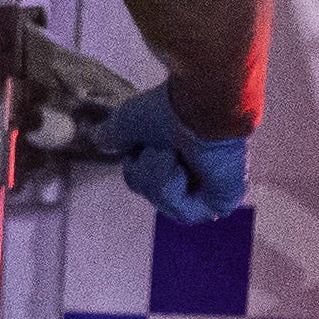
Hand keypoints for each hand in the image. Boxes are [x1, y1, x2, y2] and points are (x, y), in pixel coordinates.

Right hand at [94, 81, 249, 225]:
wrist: (201, 106)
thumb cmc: (171, 108)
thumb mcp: (128, 123)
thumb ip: (113, 135)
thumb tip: (96, 138)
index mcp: (180, 152)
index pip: (148, 179)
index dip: (135, 169)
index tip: (138, 149)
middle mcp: (198, 170)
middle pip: (152, 194)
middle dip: (144, 175)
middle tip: (155, 150)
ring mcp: (211, 187)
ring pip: (165, 204)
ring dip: (155, 180)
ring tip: (168, 155)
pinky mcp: (222, 201)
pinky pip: (184, 212)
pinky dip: (171, 190)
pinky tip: (179, 168)